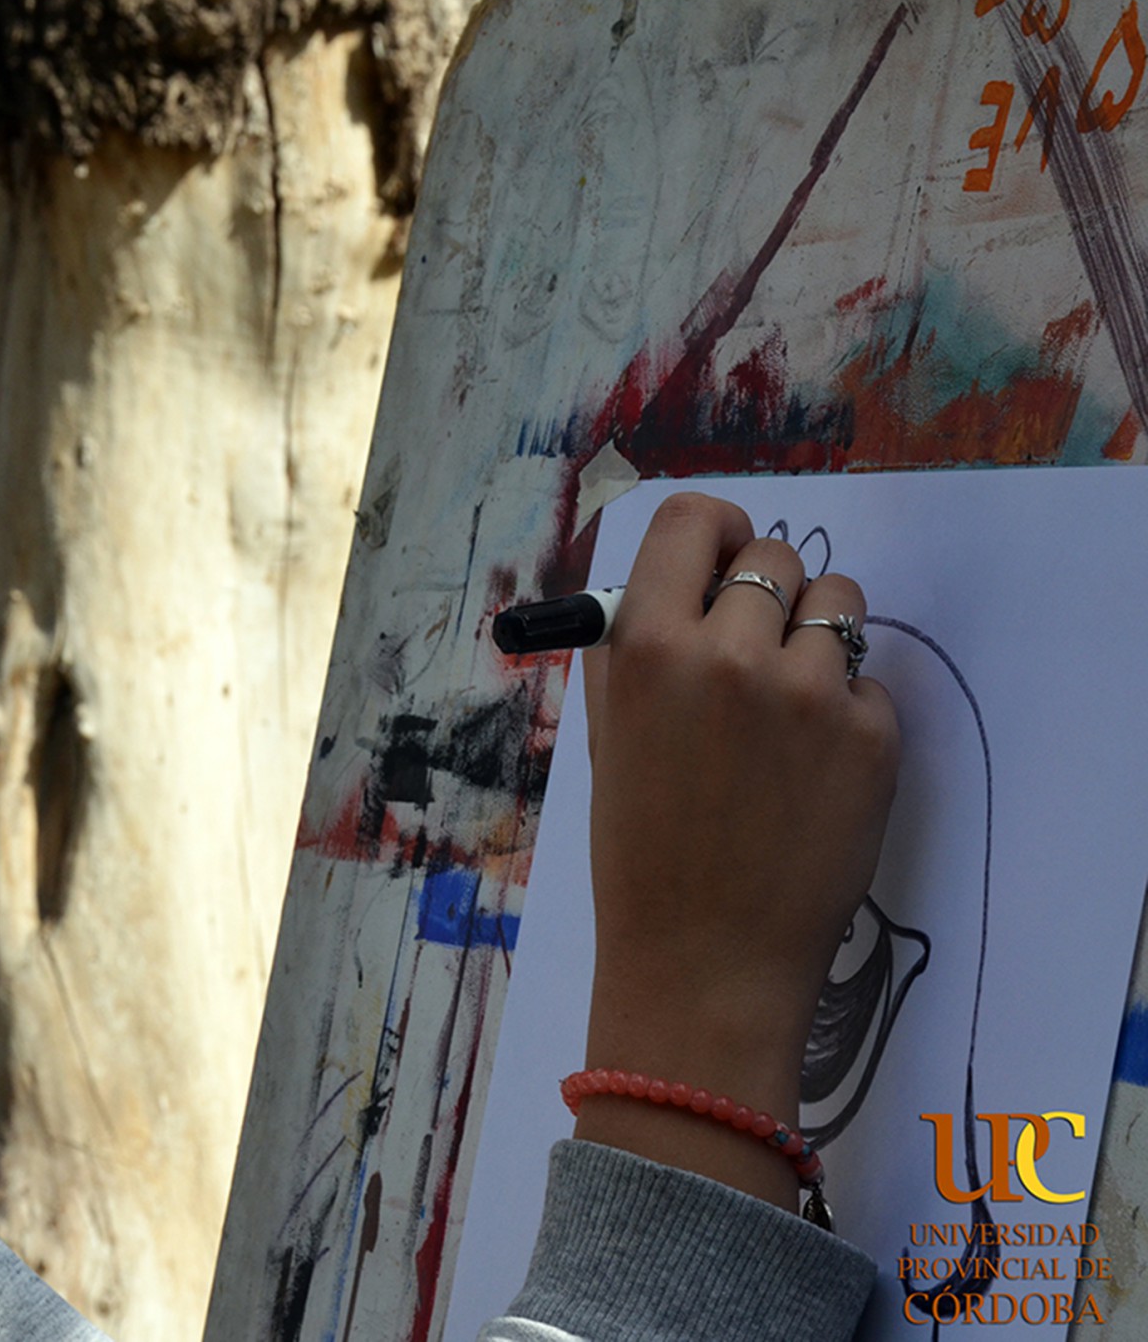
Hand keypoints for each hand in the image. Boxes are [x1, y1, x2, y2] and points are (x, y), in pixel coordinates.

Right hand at [574, 492, 898, 1205]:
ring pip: (840, 605)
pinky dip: (845, 711)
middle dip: (765, 593)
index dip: (711, 532)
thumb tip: (675, 577)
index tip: (718, 560)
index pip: (693, 518)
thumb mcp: (607, 734)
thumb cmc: (639, 850)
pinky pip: (868, 681)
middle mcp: (731, 652)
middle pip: (775, 556)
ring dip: (816, 639)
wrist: (706, 961)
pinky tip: (810, 772)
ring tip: (788, 711)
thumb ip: (635, 644)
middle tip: (752, 652)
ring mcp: (812, 693)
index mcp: (648, 645)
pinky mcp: (873, 736)